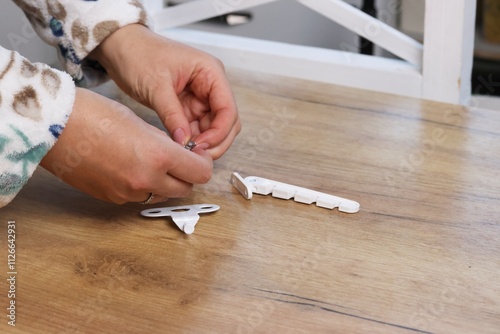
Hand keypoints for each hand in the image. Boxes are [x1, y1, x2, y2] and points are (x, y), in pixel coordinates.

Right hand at [41, 88, 212, 203]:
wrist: (51, 128)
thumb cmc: (92, 115)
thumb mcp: (139, 121)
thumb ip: (164, 141)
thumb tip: (179, 152)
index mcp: (158, 156)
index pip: (201, 172)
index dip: (204, 162)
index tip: (199, 154)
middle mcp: (146, 180)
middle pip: (186, 189)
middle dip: (188, 174)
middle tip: (181, 158)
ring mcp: (128, 193)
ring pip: (163, 194)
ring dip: (166, 182)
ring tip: (151, 161)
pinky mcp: (113, 198)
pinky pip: (140, 196)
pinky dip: (143, 185)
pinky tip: (130, 166)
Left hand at [90, 24, 240, 158]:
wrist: (121, 48)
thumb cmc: (139, 54)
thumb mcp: (156, 86)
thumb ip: (172, 116)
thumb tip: (184, 142)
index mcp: (211, 72)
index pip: (228, 109)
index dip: (219, 132)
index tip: (201, 147)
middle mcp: (211, 86)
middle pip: (227, 122)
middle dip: (216, 141)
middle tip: (196, 156)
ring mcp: (201, 98)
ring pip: (214, 128)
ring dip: (204, 143)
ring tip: (186, 154)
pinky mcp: (188, 107)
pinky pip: (198, 129)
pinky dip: (192, 140)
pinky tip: (181, 148)